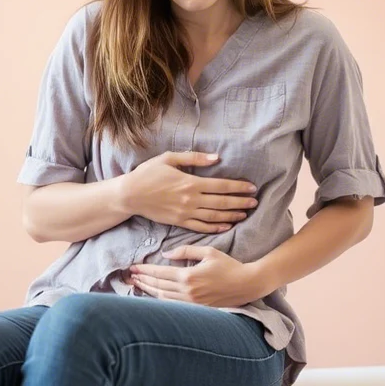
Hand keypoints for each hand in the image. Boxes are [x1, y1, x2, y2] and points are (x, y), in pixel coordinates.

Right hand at [119, 151, 256, 233]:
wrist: (130, 194)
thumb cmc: (148, 173)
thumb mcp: (169, 159)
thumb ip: (194, 158)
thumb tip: (216, 158)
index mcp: (190, 182)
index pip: (221, 186)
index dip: (238, 187)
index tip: (252, 188)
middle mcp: (190, 200)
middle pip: (222, 202)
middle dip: (240, 203)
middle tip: (255, 203)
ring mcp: (185, 213)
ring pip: (214, 216)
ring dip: (231, 216)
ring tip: (244, 214)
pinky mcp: (179, 222)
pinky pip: (201, 227)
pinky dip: (215, 227)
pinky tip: (226, 226)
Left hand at [129, 245, 271, 307]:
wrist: (247, 284)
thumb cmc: (229, 266)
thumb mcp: (208, 252)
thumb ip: (186, 251)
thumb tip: (166, 254)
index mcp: (189, 276)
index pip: (160, 274)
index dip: (145, 271)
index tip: (133, 268)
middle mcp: (188, 292)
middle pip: (158, 287)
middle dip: (143, 281)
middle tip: (130, 276)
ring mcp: (192, 303)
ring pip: (163, 298)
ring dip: (149, 291)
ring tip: (138, 285)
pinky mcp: (197, 309)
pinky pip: (173, 305)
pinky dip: (160, 300)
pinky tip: (154, 296)